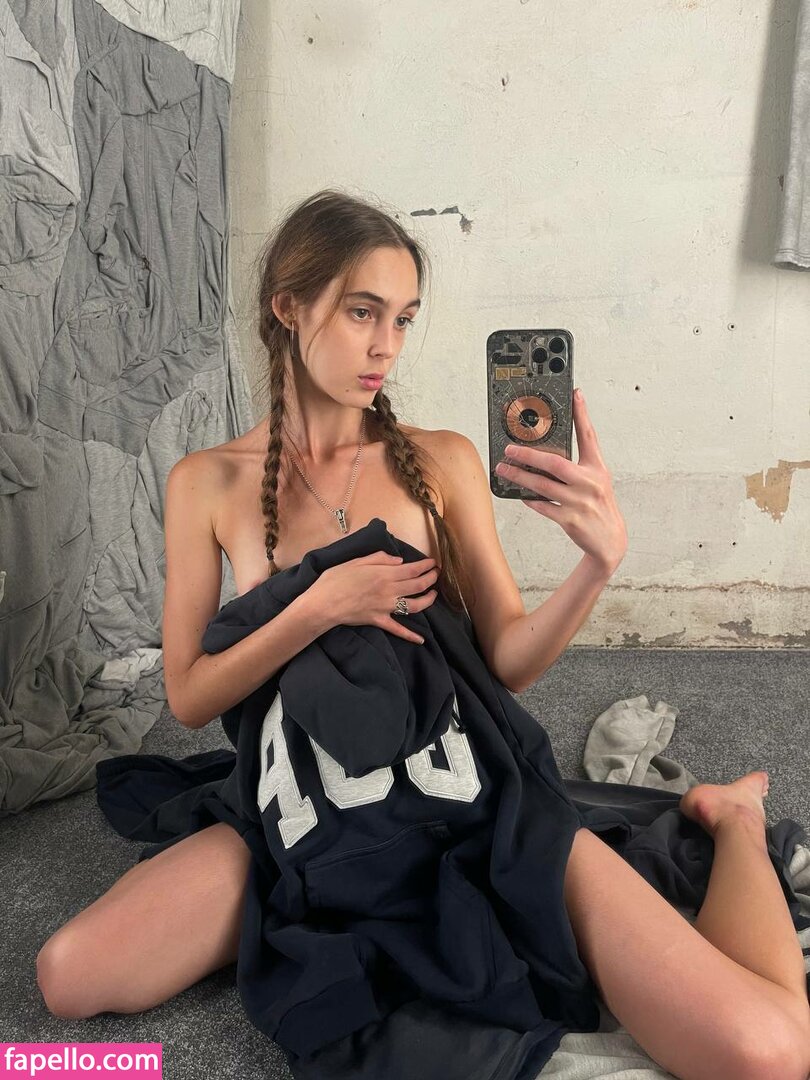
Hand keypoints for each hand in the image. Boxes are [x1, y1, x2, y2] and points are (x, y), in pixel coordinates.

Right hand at [309, 551, 438, 641]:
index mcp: (384, 573)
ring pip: (415, 605)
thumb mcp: (356, 561)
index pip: (413, 569)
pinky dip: (410, 635)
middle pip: (418, 585)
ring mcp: (386, 607)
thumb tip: (399, 560)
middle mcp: (390, 590)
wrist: (323, 604)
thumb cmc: (335, 579)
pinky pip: (398, 629)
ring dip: (428, 600)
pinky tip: (421, 640)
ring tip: (434, 595)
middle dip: (431, 578)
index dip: (426, 565)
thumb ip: (380, 558)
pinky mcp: (379, 621)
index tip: (433, 562)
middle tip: (437, 574)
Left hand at [494, 388, 627, 572]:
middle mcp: (590, 483)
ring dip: (520, 477)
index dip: (582, 414)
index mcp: (598, 468)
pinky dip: (530, 498)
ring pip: (543, 485)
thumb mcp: (597, 479)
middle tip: (509, 449)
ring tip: (504, 470)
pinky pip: (543, 506)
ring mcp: (579, 502)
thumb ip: (580, 463)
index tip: (575, 395)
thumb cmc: (599, 505)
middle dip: (529, 455)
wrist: (610, 540)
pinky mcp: (570, 520)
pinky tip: (519, 492)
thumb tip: (551, 446)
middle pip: (555, 463)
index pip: (589, 436)